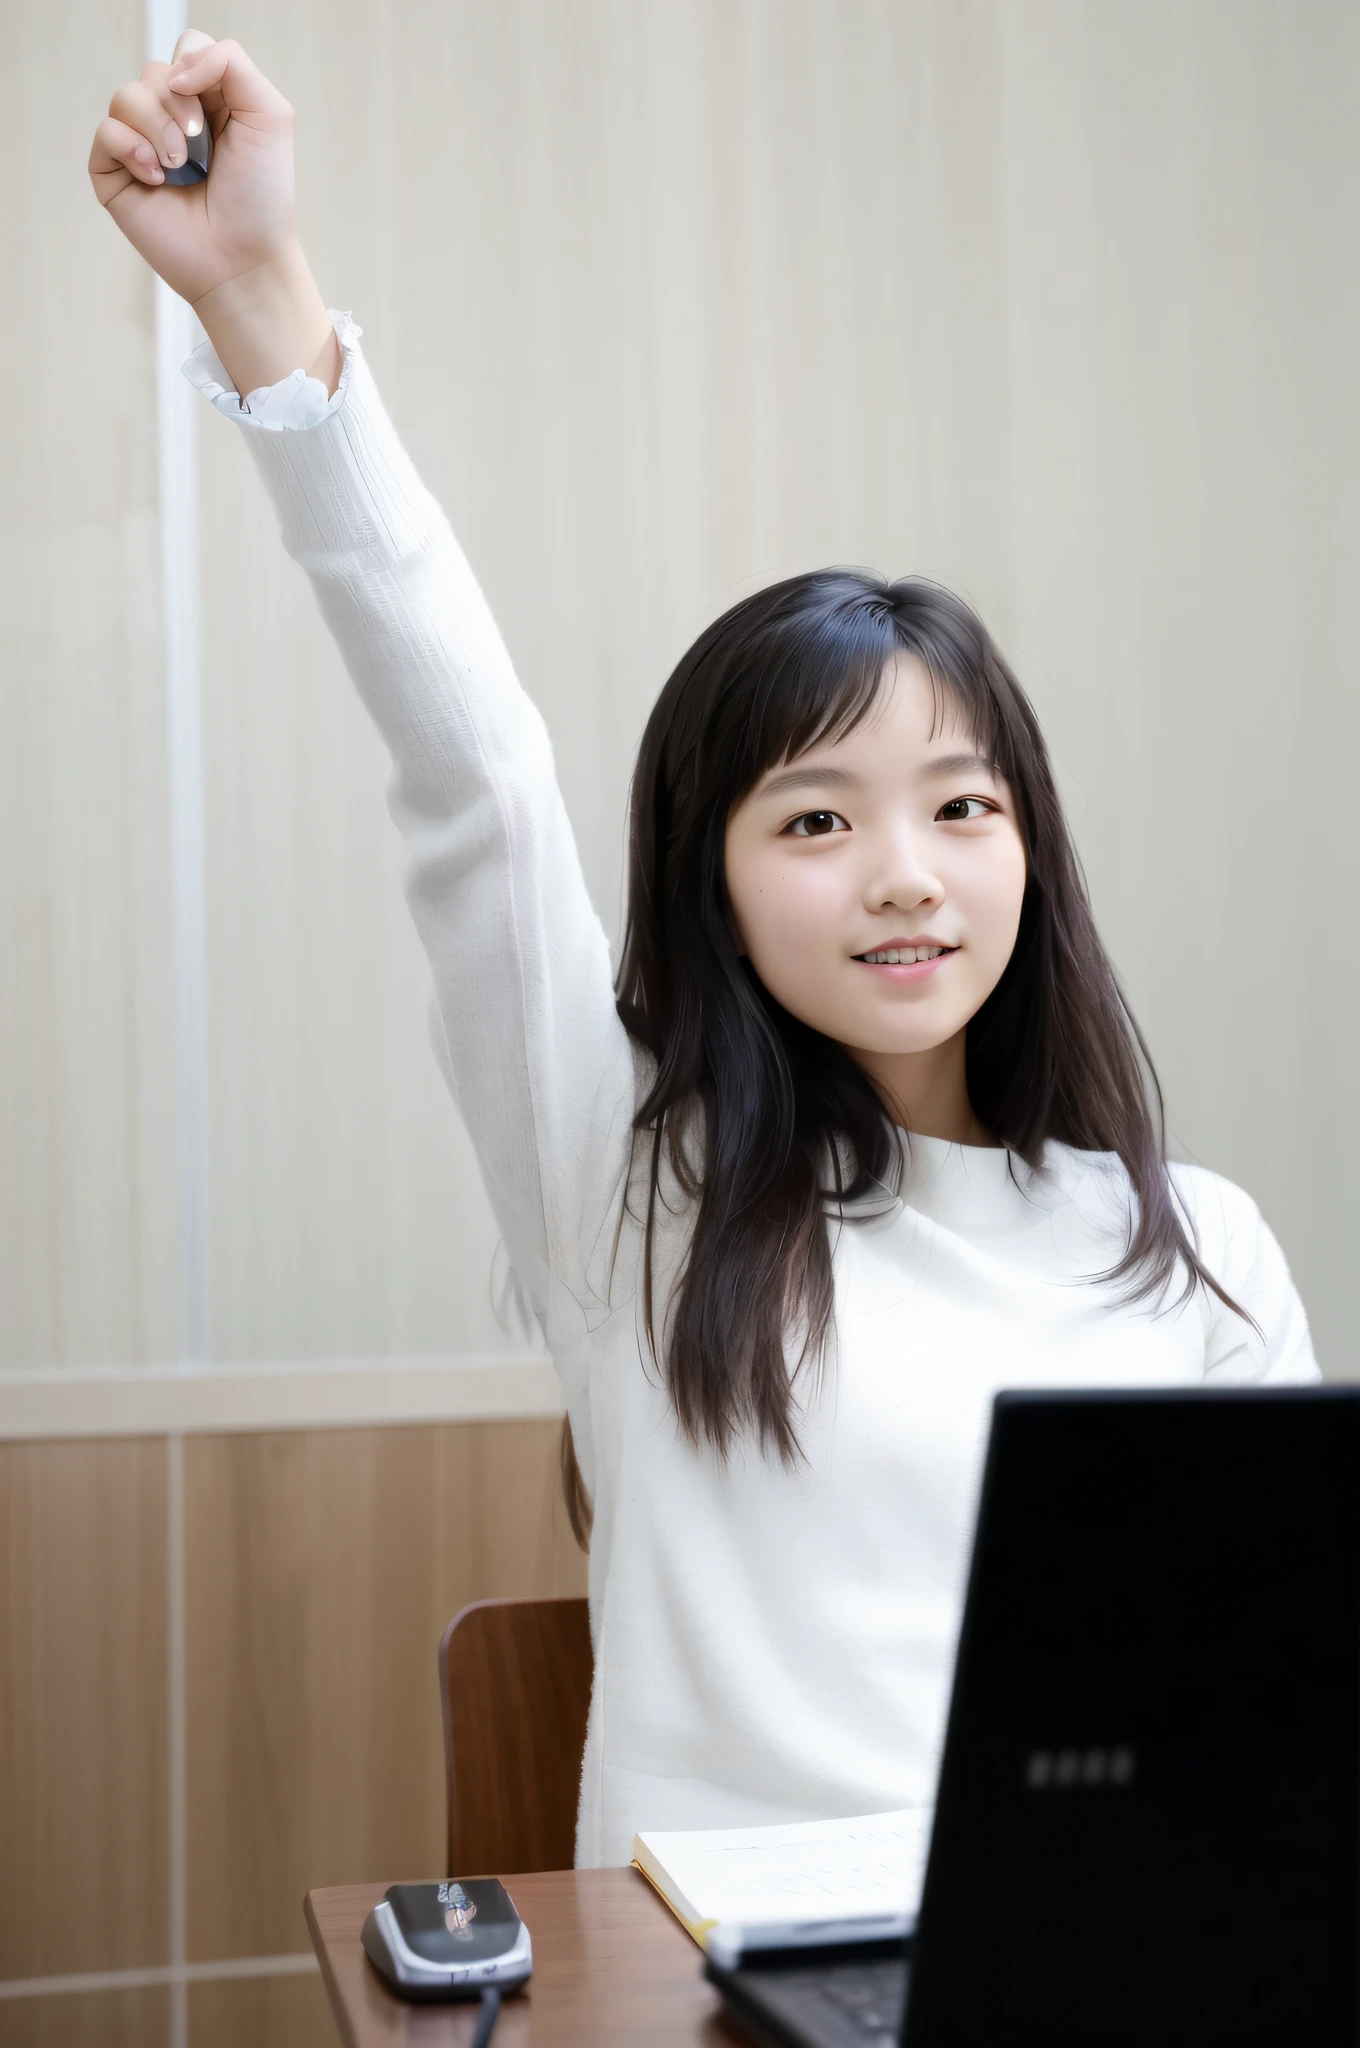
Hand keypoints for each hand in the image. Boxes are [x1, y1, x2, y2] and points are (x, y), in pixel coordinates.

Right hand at [89, 30, 298, 306]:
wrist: (242, 261)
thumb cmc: (260, 198)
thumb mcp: (268, 116)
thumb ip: (231, 63)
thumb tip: (177, 66)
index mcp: (210, 102)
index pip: (185, 50)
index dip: (194, 67)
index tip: (213, 110)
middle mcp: (173, 120)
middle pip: (155, 72)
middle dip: (179, 105)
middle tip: (199, 145)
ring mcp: (142, 146)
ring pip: (126, 96)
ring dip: (157, 128)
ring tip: (179, 167)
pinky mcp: (116, 174)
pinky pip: (106, 132)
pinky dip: (132, 149)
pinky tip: (156, 179)